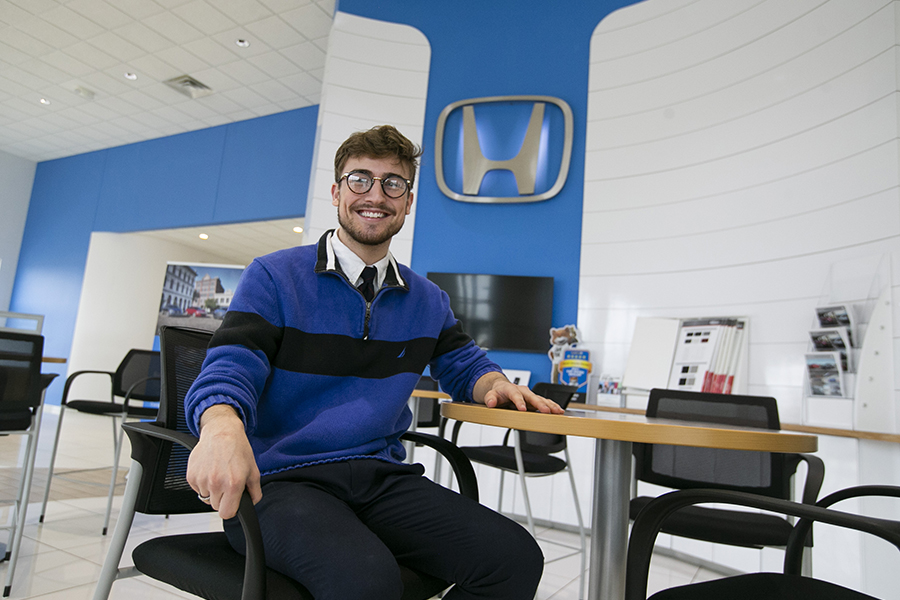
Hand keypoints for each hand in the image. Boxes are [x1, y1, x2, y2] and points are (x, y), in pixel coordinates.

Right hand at [186, 404, 261, 519]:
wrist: (222, 432)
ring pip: (206, 498)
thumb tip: (252, 503)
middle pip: (216, 506)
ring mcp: (202, 480)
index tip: (232, 503)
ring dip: (212, 490)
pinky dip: (203, 483)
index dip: (231, 509)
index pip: (227, 513)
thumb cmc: (238, 448)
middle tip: (227, 483)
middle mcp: (216, 483)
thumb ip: (255, 491)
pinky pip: (197, 489)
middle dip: (222, 498)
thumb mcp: (253, 470)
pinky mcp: (191, 476)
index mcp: (233, 484)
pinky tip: (211, 470)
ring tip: (219, 473)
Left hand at [474, 372, 564, 413]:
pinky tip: (559, 411)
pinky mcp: (534, 400)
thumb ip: (490, 398)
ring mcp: (530, 395)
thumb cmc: (498, 392)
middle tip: (547, 411)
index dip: (519, 402)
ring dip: (550, 405)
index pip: (515, 394)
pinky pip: (545, 402)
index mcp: (511, 389)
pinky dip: (552, 406)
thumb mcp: (491, 395)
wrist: (502, 388)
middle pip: (532, 396)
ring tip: (558, 411)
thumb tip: (490, 402)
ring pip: (541, 399)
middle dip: (540, 404)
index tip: (523, 409)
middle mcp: (523, 391)